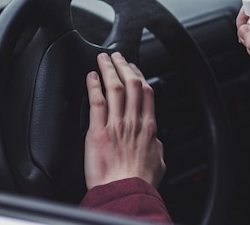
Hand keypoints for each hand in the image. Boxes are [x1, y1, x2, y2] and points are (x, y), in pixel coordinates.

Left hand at [84, 52, 165, 189]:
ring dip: (109, 70)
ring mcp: (116, 125)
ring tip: (103, 59)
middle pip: (130, 84)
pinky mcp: (98, 133)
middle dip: (123, 66)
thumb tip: (156, 141)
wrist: (125, 193)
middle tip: (117, 56)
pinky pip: (96, 103)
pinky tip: (91, 77)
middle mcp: (133, 122)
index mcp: (149, 127)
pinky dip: (93, 87)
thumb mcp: (159, 162)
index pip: (146, 92)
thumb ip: (156, 147)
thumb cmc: (141, 183)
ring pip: (114, 89)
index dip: (139, 75)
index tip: (133, 68)